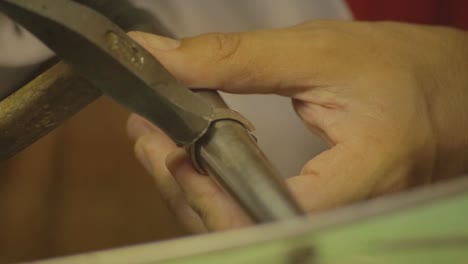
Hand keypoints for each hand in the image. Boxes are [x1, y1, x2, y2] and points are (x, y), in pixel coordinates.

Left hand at [127, 20, 467, 231]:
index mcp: (358, 179)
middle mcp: (343, 214)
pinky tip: (192, 155)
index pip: (269, 211)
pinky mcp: (316, 211)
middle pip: (244, 227)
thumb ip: (238, 60)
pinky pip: (254, 212)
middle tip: (145, 136)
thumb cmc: (406, 72)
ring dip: (190, 186)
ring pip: (242, 225)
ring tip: (155, 140)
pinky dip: (215, 187)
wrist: (448, 93)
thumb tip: (164, 57)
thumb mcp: (320, 53)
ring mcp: (328, 218)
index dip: (208, 192)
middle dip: (182, 187)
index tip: (164, 147)